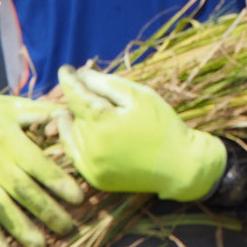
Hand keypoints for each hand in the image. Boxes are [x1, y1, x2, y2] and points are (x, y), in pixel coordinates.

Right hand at [0, 74, 83, 246]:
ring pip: (2, 208)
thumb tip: (68, 118)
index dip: (59, 183)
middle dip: (49, 212)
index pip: (39, 166)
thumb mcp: (11, 106)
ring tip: (42, 246)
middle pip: (25, 192)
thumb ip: (41, 113)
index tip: (79, 199)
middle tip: (69, 229)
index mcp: (11, 141)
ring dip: (22, 229)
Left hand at [57, 66, 225, 200]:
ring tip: (87, 109)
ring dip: (77, 120)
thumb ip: (106, 84)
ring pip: (73, 133)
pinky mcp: (95, 178)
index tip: (66, 69)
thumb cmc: (163, 125)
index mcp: (102, 122)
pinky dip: (75, 140)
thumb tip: (81, 76)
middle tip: (85, 87)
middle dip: (77, 99)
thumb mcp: (139, 96)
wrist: (181, 165)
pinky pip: (75, 154)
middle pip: (74, 114)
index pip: (75, 95)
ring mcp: (92, 165)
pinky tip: (80, 129)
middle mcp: (92, 146)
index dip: (69, 80)